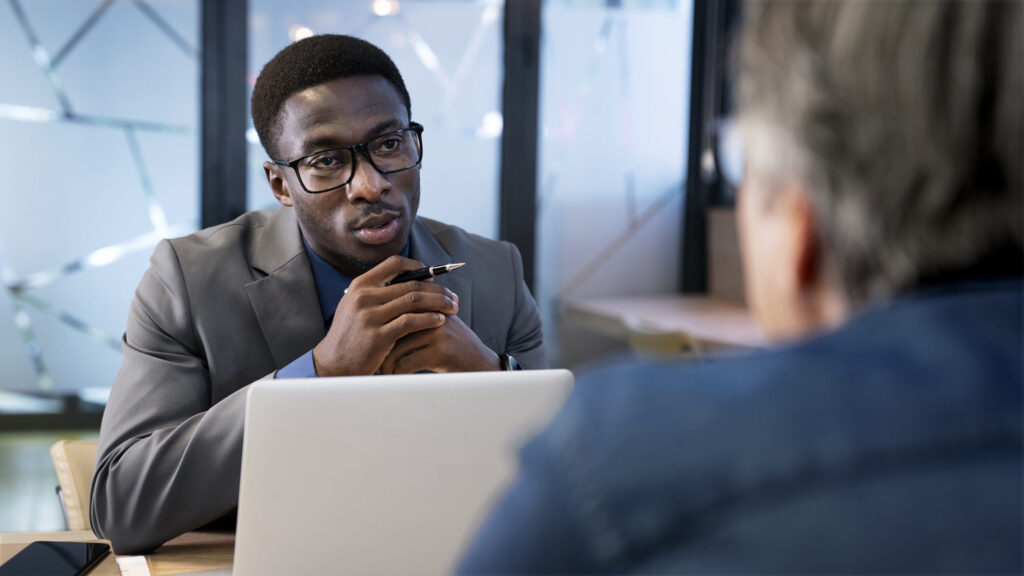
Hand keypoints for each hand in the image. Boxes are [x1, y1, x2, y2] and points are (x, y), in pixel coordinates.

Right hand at [312, 255, 459, 375]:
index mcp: (360, 285)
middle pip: (411, 283)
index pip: (394, 264)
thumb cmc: (351, 336)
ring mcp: (370, 316)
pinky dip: (429, 319)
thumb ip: (378, 293)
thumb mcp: (356, 307)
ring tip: (452, 308)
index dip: (418, 266)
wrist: (333, 364)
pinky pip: (411, 322)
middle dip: (437, 289)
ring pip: (414, 300)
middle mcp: (364, 296)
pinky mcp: (378, 335)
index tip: (433, 276)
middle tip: (453, 297)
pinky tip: (440, 321)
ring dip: (438, 303)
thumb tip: (414, 281)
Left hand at [378, 313, 500, 373]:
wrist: (478, 361)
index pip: (395, 309)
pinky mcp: (440, 351)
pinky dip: (397, 372)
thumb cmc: (452, 345)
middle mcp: (433, 313)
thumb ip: (415, 317)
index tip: (372, 340)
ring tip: (383, 369)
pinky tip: (396, 375)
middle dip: (380, 345)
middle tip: (372, 356)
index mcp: (429, 303)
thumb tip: (380, 319)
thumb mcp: (436, 324)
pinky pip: (407, 362)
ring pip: (397, 346)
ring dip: (387, 362)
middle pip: (393, 326)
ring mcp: (438, 331)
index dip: (381, 326)